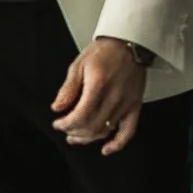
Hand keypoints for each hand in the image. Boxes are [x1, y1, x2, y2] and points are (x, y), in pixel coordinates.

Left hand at [51, 38, 146, 155]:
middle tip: (66, 130)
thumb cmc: (104, 51)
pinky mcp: (135, 105)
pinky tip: (106, 149)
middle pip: (91, 126)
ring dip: (89, 138)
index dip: (66, 124)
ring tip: (77, 137)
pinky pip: (128, 130)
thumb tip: (58, 107)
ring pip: (106, 130)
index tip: (58, 123)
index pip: (80, 115)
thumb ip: (68, 88)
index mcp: (98, 85)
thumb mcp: (78, 65)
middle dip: (74, 132)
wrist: (128, 43)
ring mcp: (126, 102)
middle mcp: (113, 96)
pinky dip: (118, 143)